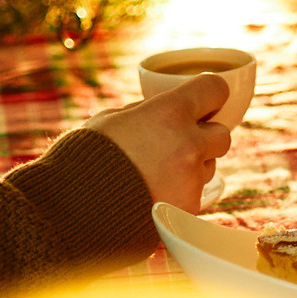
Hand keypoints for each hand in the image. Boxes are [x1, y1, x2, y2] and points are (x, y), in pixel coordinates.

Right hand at [85, 73, 234, 212]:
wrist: (75, 209)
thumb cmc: (86, 156)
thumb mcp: (113, 118)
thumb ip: (146, 111)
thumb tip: (160, 110)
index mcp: (170, 112)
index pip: (215, 88)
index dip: (209, 93)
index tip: (203, 101)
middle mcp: (189, 145)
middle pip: (222, 135)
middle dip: (205, 137)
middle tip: (179, 143)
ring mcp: (191, 180)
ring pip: (209, 167)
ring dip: (193, 167)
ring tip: (156, 174)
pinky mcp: (188, 208)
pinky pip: (195, 195)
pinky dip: (181, 194)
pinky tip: (153, 195)